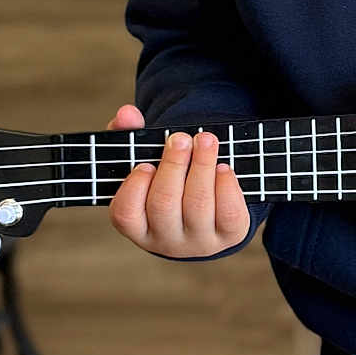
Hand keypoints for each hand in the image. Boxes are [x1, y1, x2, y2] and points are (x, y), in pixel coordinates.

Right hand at [106, 104, 251, 257]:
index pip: (126, 214)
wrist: (211, 216)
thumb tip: (127, 113)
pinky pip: (229, 214)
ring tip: (206, 140)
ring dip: (202, 167)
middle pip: (164, 204)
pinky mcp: (229, 236)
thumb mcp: (149, 163)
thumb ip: (132, 136)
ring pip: (197, 206)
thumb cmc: (171, 184)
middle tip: (181, 138)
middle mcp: (166, 240)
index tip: (146, 164)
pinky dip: (227, 186)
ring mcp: (198, 241)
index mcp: (139, 226)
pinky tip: (223, 167)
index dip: (134, 187)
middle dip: (173, 166)